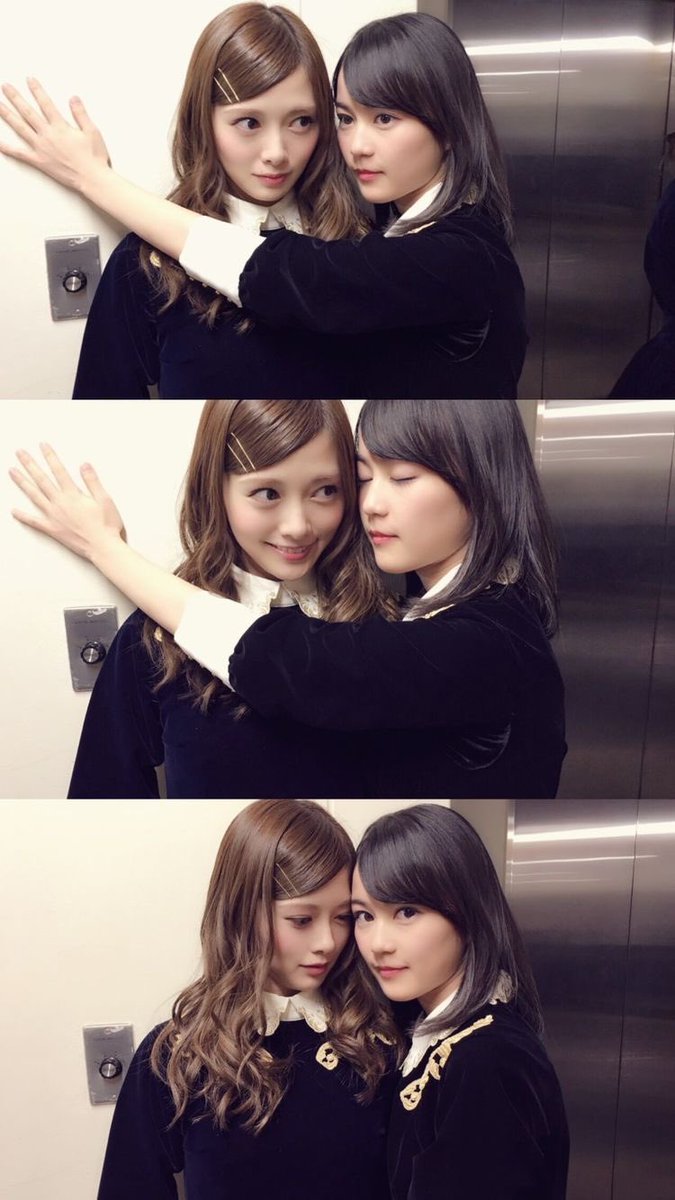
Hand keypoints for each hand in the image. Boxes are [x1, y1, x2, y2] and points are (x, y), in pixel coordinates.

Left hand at [0, 77, 109, 189]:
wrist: (92, 179)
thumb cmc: (94, 157)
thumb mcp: (92, 131)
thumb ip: (80, 113)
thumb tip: (73, 98)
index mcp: (61, 126)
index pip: (45, 103)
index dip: (37, 90)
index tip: (29, 79)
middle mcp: (48, 135)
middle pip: (28, 112)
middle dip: (15, 97)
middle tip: (5, 87)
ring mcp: (41, 148)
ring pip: (20, 128)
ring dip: (7, 115)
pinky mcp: (39, 162)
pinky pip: (20, 154)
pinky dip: (8, 148)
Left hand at [10, 443, 125, 559]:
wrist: (103, 547)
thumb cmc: (107, 526)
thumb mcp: (105, 499)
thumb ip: (92, 481)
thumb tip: (84, 465)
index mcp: (73, 495)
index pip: (59, 470)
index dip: (50, 456)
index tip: (42, 445)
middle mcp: (60, 503)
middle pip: (42, 479)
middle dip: (30, 464)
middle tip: (20, 453)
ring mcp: (54, 516)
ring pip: (34, 495)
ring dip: (22, 482)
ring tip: (12, 471)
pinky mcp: (53, 529)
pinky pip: (34, 521)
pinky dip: (23, 516)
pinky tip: (14, 511)